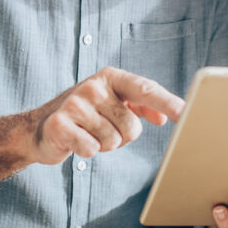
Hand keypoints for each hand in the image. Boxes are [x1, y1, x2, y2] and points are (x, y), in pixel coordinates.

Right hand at [28, 66, 183, 165]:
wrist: (41, 128)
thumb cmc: (86, 115)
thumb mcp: (113, 103)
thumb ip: (141, 105)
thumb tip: (164, 117)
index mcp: (111, 77)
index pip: (145, 89)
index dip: (167, 102)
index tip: (186, 113)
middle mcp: (93, 86)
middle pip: (132, 126)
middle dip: (122, 137)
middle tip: (103, 129)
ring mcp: (75, 104)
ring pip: (113, 141)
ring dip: (104, 145)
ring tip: (89, 134)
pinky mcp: (61, 124)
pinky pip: (93, 149)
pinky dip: (88, 151)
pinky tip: (76, 141)